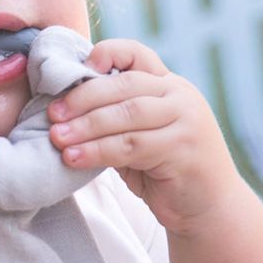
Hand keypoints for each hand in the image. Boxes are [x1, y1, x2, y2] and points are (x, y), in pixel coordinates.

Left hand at [47, 38, 240, 233]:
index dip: (107, 54)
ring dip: (87, 126)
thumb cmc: (165, 171)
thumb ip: (115, 118)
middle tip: (53, 114)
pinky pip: (132, 146)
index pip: (137, 54)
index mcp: (169, 85)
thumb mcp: (140, 136)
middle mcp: (181, 96)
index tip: (79, 69)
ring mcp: (186, 120)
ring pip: (127, 115)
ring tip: (58, 138)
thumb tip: (62, 111)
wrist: (209, 209)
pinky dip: (98, 151)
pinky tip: (74, 158)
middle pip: (126, 85)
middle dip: (84, 98)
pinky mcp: (183, 149)